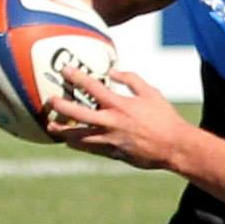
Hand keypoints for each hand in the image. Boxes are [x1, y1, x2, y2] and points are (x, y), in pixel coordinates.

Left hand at [45, 66, 184, 170]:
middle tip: (50, 101)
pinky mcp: (113, 153)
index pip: (92, 87)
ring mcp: (110, 139)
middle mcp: (111, 122)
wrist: (174, 146)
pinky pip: (91, 149)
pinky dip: (79, 145)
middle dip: (61, 106)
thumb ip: (131, 79)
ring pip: (79, 136)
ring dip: (64, 131)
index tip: (64, 70)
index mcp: (120, 105)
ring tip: (52, 127)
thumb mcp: (151, 92)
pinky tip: (71, 142)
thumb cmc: (165, 118)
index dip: (76, 77)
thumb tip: (112, 72)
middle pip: (78, 114)